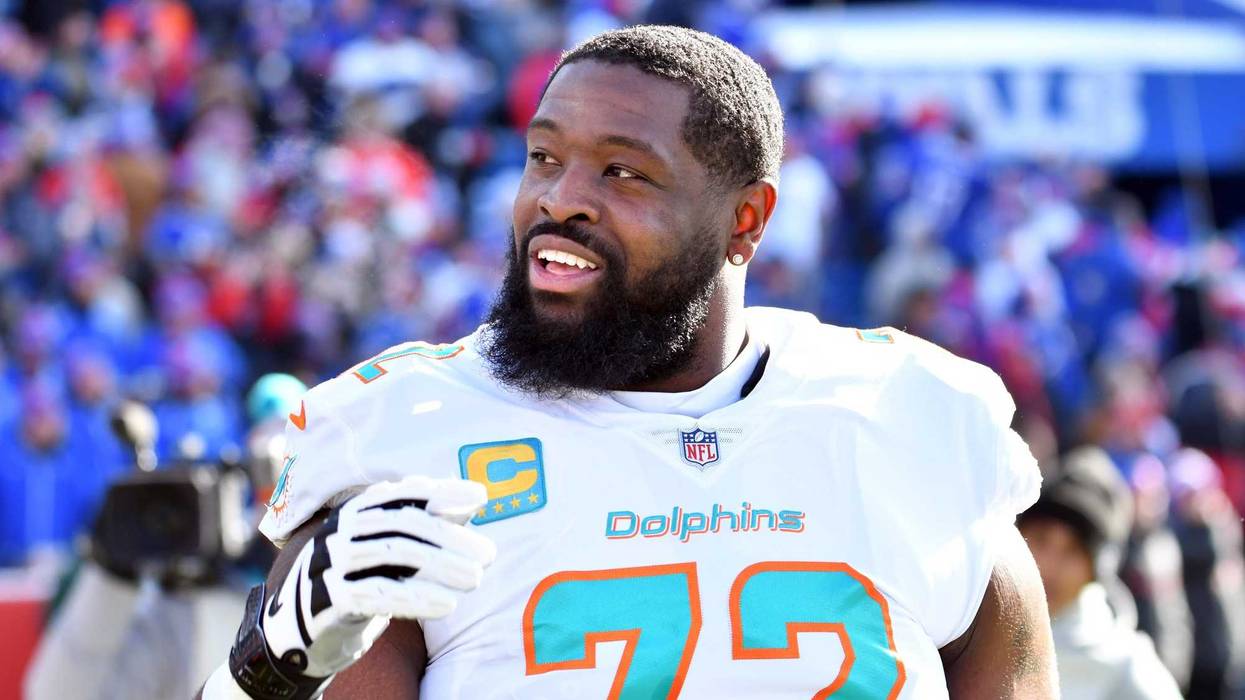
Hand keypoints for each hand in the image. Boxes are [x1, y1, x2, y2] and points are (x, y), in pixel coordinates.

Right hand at [261, 476, 494, 679]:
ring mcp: (331, 561)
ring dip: (440, 566)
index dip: (443, 491)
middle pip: (403, 524)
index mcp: (360, 509)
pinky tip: (447, 604)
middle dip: (450, 537)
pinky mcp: (328, 598)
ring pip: (392, 555)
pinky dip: (415, 598)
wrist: (305, 624)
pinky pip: (375, 594)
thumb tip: (477, 497)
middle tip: (488, 555)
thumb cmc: (364, 575)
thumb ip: (432, 521)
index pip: (405, 492)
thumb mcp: (396, 546)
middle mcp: (343, 528)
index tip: (481, 496)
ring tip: (475, 579)